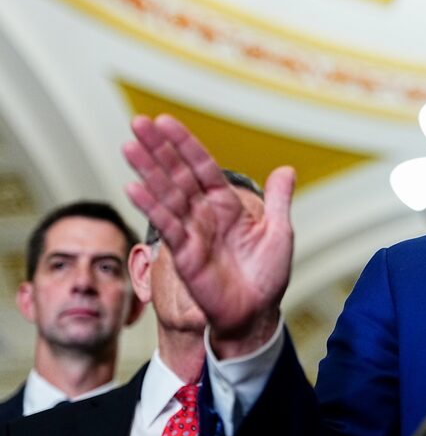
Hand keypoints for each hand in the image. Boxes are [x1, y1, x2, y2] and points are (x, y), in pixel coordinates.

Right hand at [122, 114, 294, 356]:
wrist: (256, 314)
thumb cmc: (267, 276)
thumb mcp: (279, 232)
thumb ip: (278, 201)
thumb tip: (286, 169)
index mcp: (227, 206)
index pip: (203, 167)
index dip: (185, 144)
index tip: (165, 122)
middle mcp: (206, 215)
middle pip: (178, 175)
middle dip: (159, 149)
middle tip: (137, 123)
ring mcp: (193, 232)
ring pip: (167, 195)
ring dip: (148, 170)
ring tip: (129, 147)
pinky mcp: (185, 254)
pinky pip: (167, 226)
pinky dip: (151, 207)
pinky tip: (133, 187)